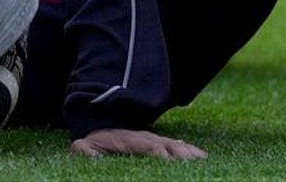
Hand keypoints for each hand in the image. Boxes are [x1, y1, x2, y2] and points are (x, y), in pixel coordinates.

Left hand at [69, 128, 206, 159]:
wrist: (99, 124)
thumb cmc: (94, 140)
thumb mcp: (84, 146)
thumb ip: (84, 151)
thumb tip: (82, 151)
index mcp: (129, 140)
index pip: (148, 146)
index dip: (160, 153)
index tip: (171, 161)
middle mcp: (145, 138)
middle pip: (167, 146)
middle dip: (182, 154)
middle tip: (197, 162)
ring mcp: (153, 140)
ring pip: (175, 146)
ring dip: (189, 152)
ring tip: (204, 160)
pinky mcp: (159, 144)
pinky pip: (177, 147)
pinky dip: (190, 151)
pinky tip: (202, 157)